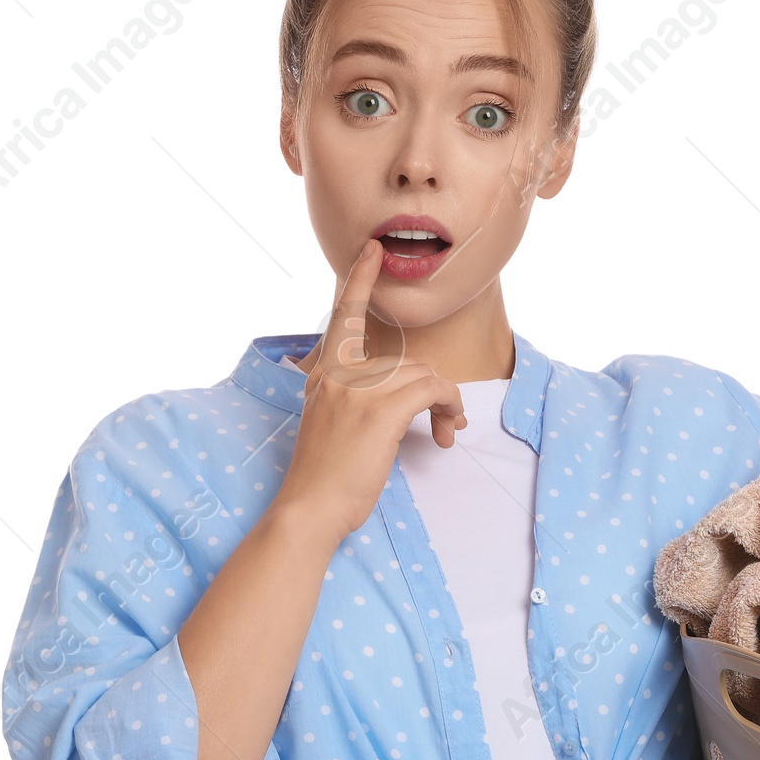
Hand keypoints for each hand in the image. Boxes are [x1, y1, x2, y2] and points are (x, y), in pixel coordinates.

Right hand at [275, 239, 466, 542]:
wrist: (309, 509)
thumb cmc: (323, 478)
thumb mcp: (328, 424)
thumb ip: (349, 398)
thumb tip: (402, 392)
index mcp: (324, 375)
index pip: (342, 317)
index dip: (359, 281)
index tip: (374, 251)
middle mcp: (338, 375)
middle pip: (406, 362)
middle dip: (434, 392)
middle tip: (446, 424)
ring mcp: (358, 390)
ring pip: (425, 376)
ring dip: (446, 404)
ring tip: (444, 435)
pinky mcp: (381, 410)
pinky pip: (433, 390)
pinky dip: (449, 407)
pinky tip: (446, 431)